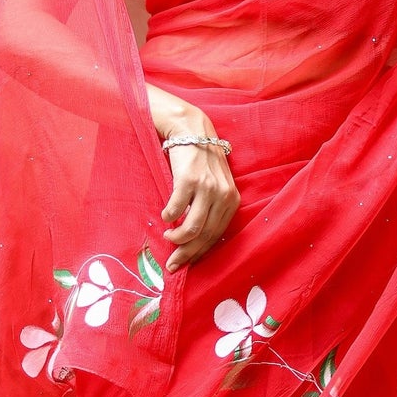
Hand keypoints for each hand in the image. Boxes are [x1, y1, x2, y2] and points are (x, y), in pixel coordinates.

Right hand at [158, 107, 239, 271]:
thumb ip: (210, 209)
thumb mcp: (214, 186)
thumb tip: (194, 240)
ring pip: (192, 227)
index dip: (199, 254)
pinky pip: (177, 209)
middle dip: (186, 254)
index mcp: (232, 200)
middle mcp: (223, 196)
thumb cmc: (200, 162)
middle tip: (171, 263)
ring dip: (177, 239)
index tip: (184, 264)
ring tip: (168, 237)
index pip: (216, 236)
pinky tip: (165, 217)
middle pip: (205, 236)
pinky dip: (168, 217)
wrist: (191, 131)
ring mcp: (207, 188)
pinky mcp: (189, 180)